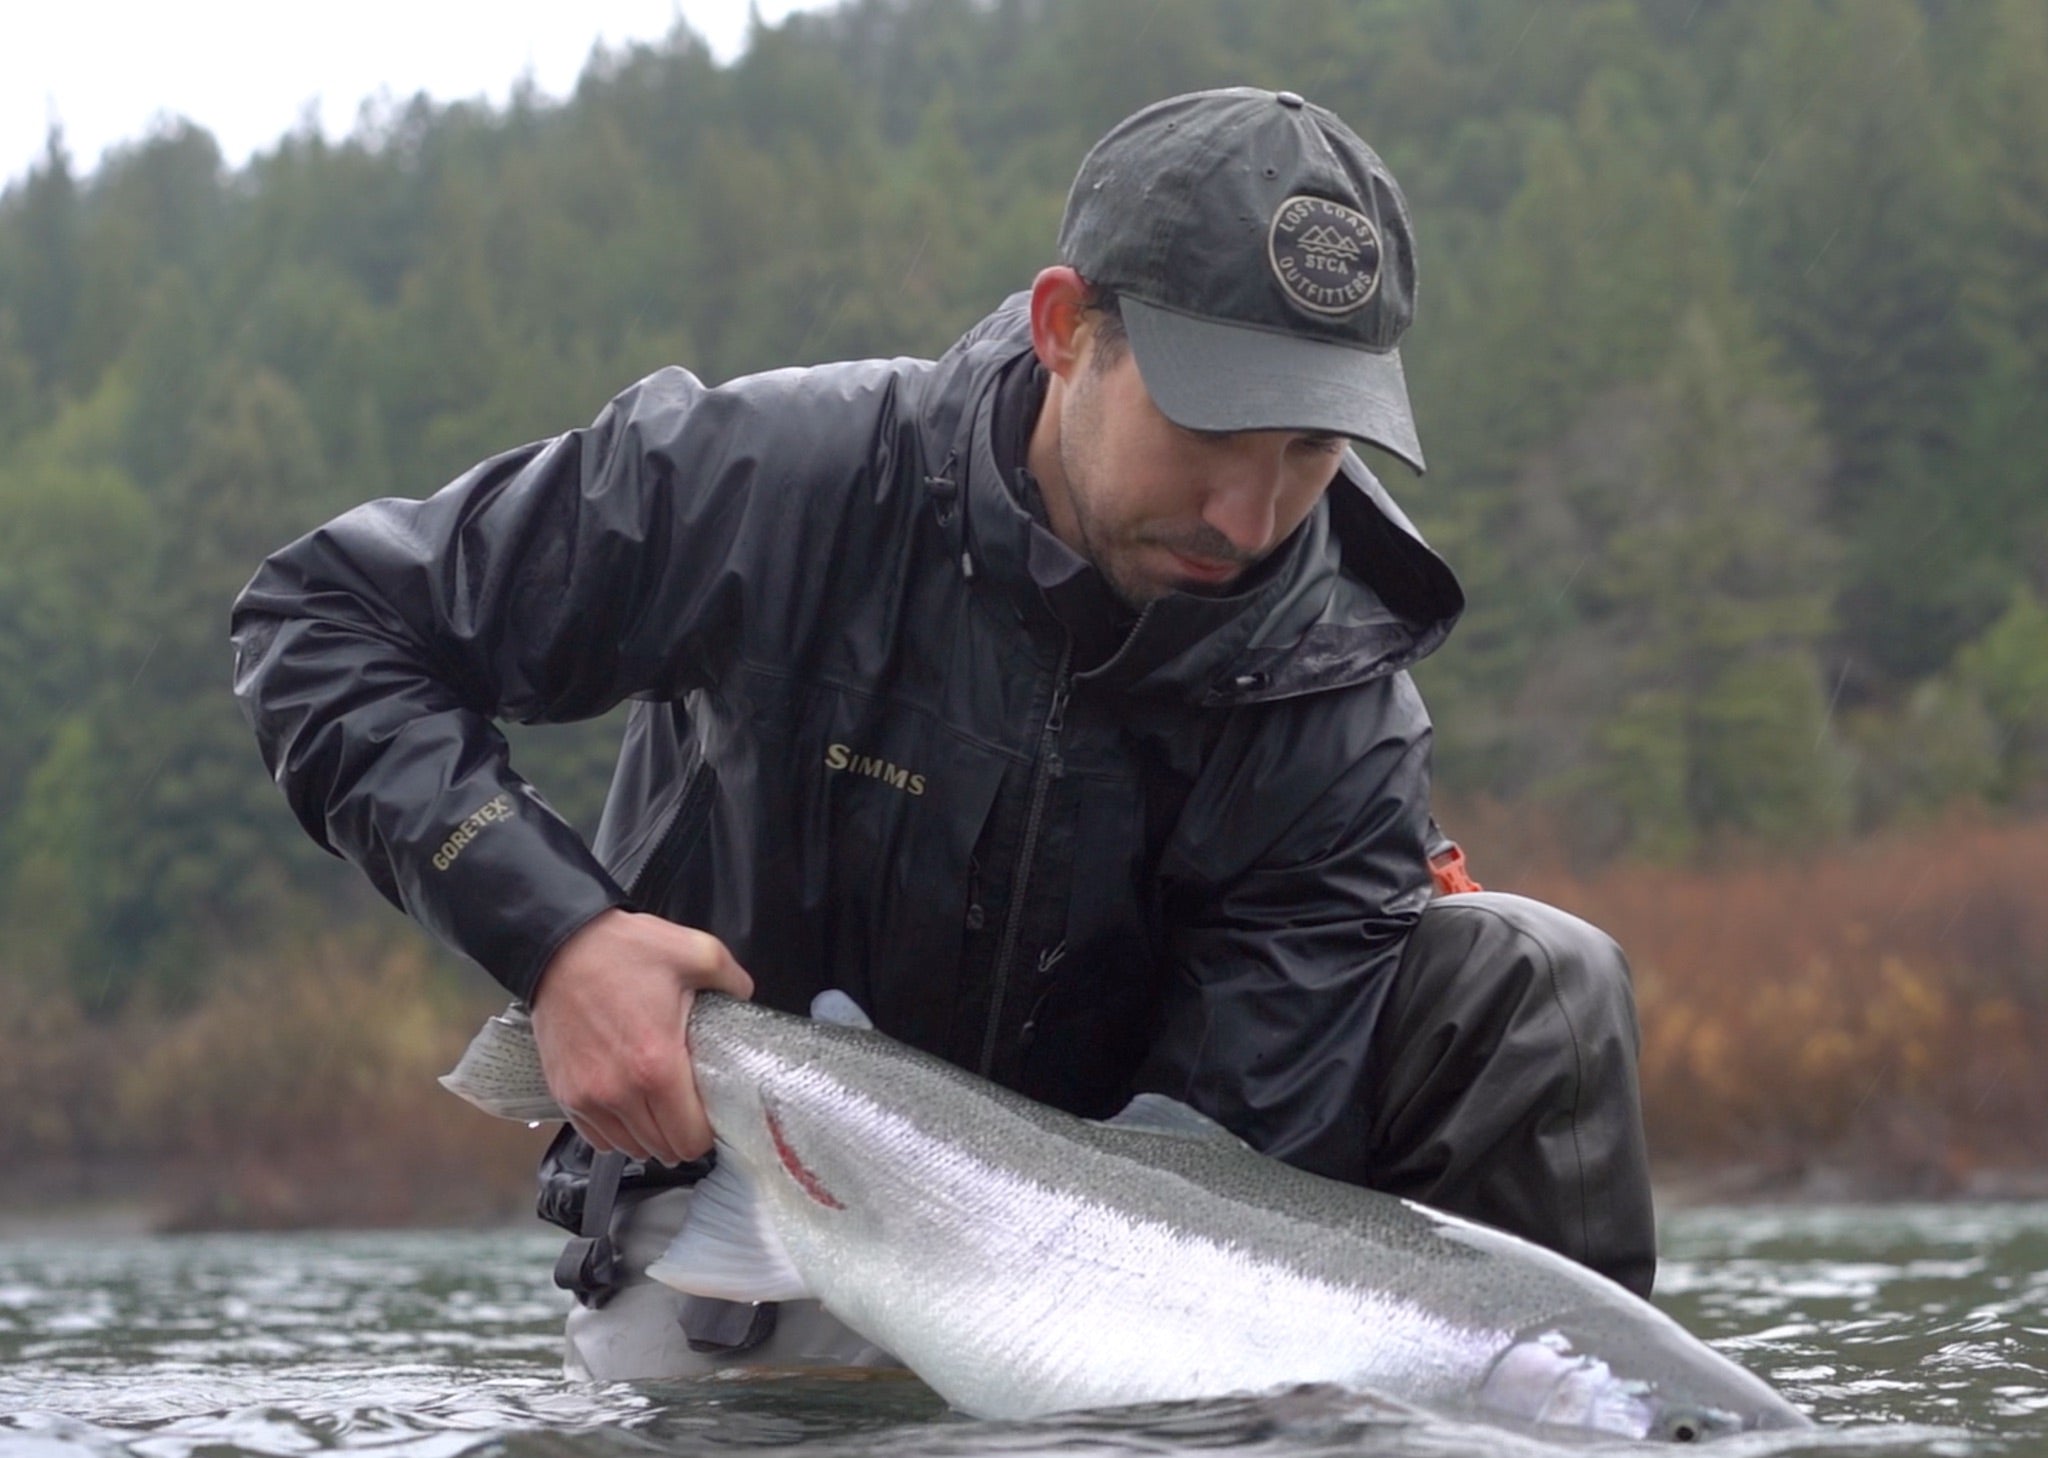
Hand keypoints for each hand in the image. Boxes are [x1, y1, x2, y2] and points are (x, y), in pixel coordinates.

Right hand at [528, 908, 753, 1164]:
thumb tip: (746, 997)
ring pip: (630, 1148)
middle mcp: (619, 1092)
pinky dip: (617, 1130)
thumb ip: (734, 980)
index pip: (690, 1139)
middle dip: (682, 1134)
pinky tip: (629, 1106)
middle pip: (662, 1150)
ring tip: (659, 1107)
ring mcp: (588, 1097)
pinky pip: (598, 1137)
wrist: (559, 946)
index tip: (711, 1112)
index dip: (708, 1131)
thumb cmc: (624, 951)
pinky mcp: (565, 1093)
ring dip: (649, 1135)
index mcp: (657, 1066)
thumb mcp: (696, 952)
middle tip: (689, 1107)